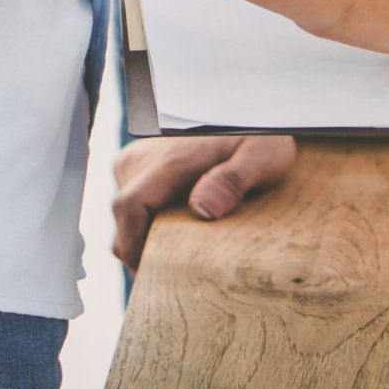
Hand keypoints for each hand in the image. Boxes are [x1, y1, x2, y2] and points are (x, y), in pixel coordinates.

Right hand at [111, 135, 295, 270]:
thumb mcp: (262, 154)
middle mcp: (140, 160)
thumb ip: (234, 179)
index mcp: (165, 159)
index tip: (156, 276)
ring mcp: (137, 164)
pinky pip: (136, 208)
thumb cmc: (261, 134)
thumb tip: (202, 209)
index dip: (135, 249)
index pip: (129, 208)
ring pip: (129, 219)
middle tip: (182, 277)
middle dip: (146, 253)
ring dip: (151, 240)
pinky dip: (154, 227)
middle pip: (126, 222)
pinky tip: (183, 235)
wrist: (252, 111)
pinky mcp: (141, 170)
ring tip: (187, 254)